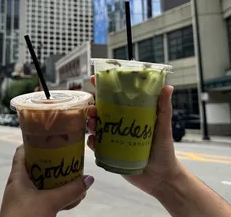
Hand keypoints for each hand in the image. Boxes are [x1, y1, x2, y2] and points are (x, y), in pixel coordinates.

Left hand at [0, 145, 94, 216]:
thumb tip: (89, 178)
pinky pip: (44, 197)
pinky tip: (69, 197)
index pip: (21, 151)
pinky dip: (56, 195)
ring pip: (41, 183)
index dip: (32, 142)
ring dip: (55, 180)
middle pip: (34, 166)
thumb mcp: (50, 202)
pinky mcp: (30, 210)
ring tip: (71, 174)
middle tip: (65, 155)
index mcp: (17, 177)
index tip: (49, 137)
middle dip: (50, 161)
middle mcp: (19, 185)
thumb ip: (70, 191)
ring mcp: (24, 198)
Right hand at [87, 76, 181, 196]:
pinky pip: (97, 145)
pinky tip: (92, 141)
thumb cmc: (164, 150)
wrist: (161, 179)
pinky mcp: (110, 153)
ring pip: (96, 127)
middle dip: (92, 107)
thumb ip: (163, 109)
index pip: (115, 98)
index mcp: (131, 114)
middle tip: (91, 108)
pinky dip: (92, 142)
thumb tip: (168, 86)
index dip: (103, 87)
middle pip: (101, 111)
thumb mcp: (164, 128)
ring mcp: (113, 138)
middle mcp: (120, 124)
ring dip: (89, 123)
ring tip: (91, 123)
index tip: (94, 79)